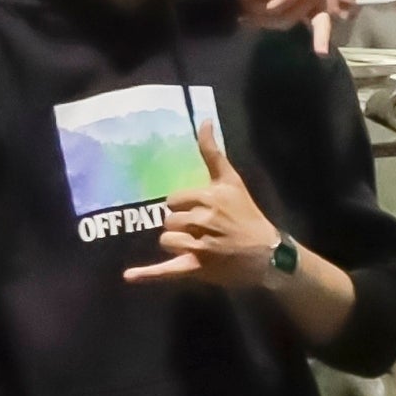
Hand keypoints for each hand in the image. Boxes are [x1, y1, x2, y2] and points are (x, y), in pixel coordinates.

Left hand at [135, 148, 288, 293]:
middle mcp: (203, 221)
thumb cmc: (247, 215)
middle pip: (169, 220)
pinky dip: (147, 274)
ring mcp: (199, 247)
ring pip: (166, 240)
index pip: (174, 200)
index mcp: (209, 198)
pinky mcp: (197, 268)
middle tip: (202, 230)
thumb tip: (203, 121)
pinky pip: (167, 270)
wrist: (267, 253)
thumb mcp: (231, 180)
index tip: (199, 211)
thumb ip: (213, 152)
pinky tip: (128, 275)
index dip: (183, 206)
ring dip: (177, 243)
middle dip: (181, 225)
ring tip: (198, 246)